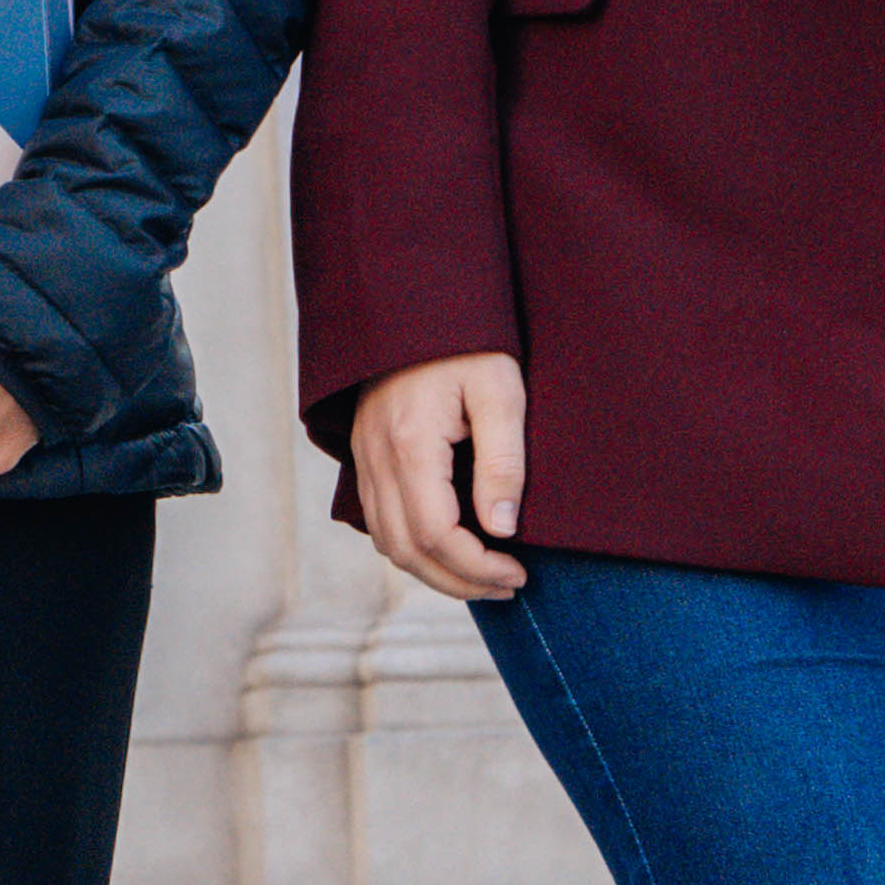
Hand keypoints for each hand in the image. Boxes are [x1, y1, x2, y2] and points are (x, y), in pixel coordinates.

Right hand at [343, 349, 530, 598]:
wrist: (414, 299)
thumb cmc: (467, 343)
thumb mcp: (501, 393)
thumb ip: (502, 462)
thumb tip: (503, 530)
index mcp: (409, 445)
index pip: (436, 534)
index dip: (477, 566)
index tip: (519, 572)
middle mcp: (376, 458)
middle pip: (407, 550)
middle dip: (458, 581)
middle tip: (508, 585)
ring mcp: (365, 457)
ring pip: (387, 542)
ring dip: (433, 571)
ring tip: (482, 574)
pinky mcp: (366, 454)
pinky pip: (379, 520)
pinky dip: (412, 547)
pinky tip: (450, 545)